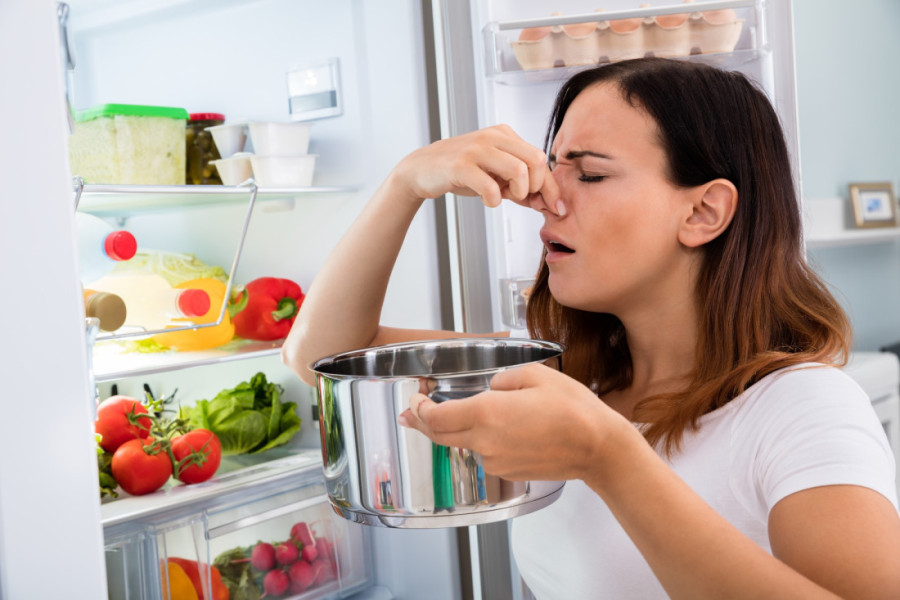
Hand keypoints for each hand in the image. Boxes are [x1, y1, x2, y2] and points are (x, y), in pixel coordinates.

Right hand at [391, 124, 560, 211]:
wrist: (422, 169)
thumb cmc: (461, 172)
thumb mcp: (494, 175)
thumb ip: (519, 185)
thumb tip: (547, 203)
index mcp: (505, 135)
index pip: (540, 158)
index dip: (551, 187)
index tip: (556, 207)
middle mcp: (493, 137)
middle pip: (535, 160)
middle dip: (535, 187)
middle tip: (520, 198)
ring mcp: (477, 149)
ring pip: (518, 170)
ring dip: (517, 192)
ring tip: (503, 196)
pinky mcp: (461, 166)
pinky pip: (490, 186)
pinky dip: (494, 200)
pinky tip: (487, 200)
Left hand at [398, 363, 624, 481]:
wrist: (598, 448)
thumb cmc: (573, 410)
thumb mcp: (535, 375)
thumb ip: (502, 379)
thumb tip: (490, 388)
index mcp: (487, 414)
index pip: (437, 417)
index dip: (420, 409)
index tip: (414, 399)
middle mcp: (485, 442)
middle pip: (440, 436)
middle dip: (422, 423)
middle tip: (410, 414)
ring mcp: (496, 461)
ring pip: (464, 444)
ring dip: (455, 431)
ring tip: (460, 414)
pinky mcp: (508, 472)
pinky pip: (485, 454)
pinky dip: (481, 441)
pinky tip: (497, 429)